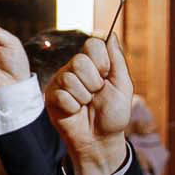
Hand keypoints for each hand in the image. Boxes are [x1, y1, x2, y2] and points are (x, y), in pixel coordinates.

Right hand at [47, 36, 135, 174]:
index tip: (106, 77)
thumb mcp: (123, 86)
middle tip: (95, 94)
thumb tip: (111, 34)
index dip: (102, 62)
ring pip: (69, 79)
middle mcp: (75, 68)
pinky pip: (61, 95)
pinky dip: (73, 107)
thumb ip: (117, 60)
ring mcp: (61, 81)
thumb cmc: (113, 114)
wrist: (100, 139)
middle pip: (80, 61)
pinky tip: (75, 111)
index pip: (93, 44)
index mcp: (94, 63)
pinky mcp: (50, 96)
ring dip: (83, 97)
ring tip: (85, 104)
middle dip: (93, 82)